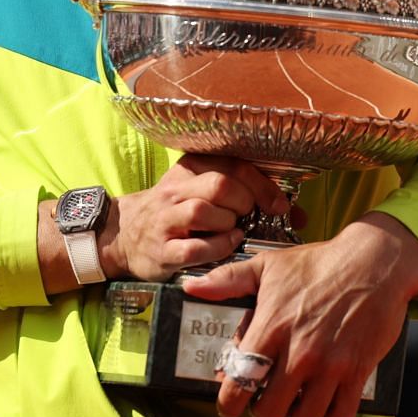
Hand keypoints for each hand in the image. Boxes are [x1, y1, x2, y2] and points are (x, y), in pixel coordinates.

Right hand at [99, 155, 288, 281]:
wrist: (123, 235)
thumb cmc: (173, 213)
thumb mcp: (198, 192)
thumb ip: (240, 194)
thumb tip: (294, 211)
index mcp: (188, 170)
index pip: (232, 165)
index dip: (262, 185)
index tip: (279, 204)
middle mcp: (174, 191)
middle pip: (218, 185)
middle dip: (245, 201)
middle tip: (250, 215)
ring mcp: (165, 221)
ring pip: (201, 211)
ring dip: (228, 223)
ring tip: (234, 230)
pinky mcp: (162, 251)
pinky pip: (193, 248)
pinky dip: (217, 248)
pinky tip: (226, 246)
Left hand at [183, 213, 417, 416]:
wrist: (374, 261)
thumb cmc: (319, 263)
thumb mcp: (269, 265)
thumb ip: (228, 280)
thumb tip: (192, 288)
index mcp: (272, 327)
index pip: (240, 382)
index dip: (229, 403)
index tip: (230, 405)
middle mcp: (299, 352)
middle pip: (269, 410)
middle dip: (263, 410)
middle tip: (266, 400)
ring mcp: (330, 365)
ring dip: (296, 416)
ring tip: (294, 403)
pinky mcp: (358, 371)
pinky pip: (339, 416)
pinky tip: (323, 406)